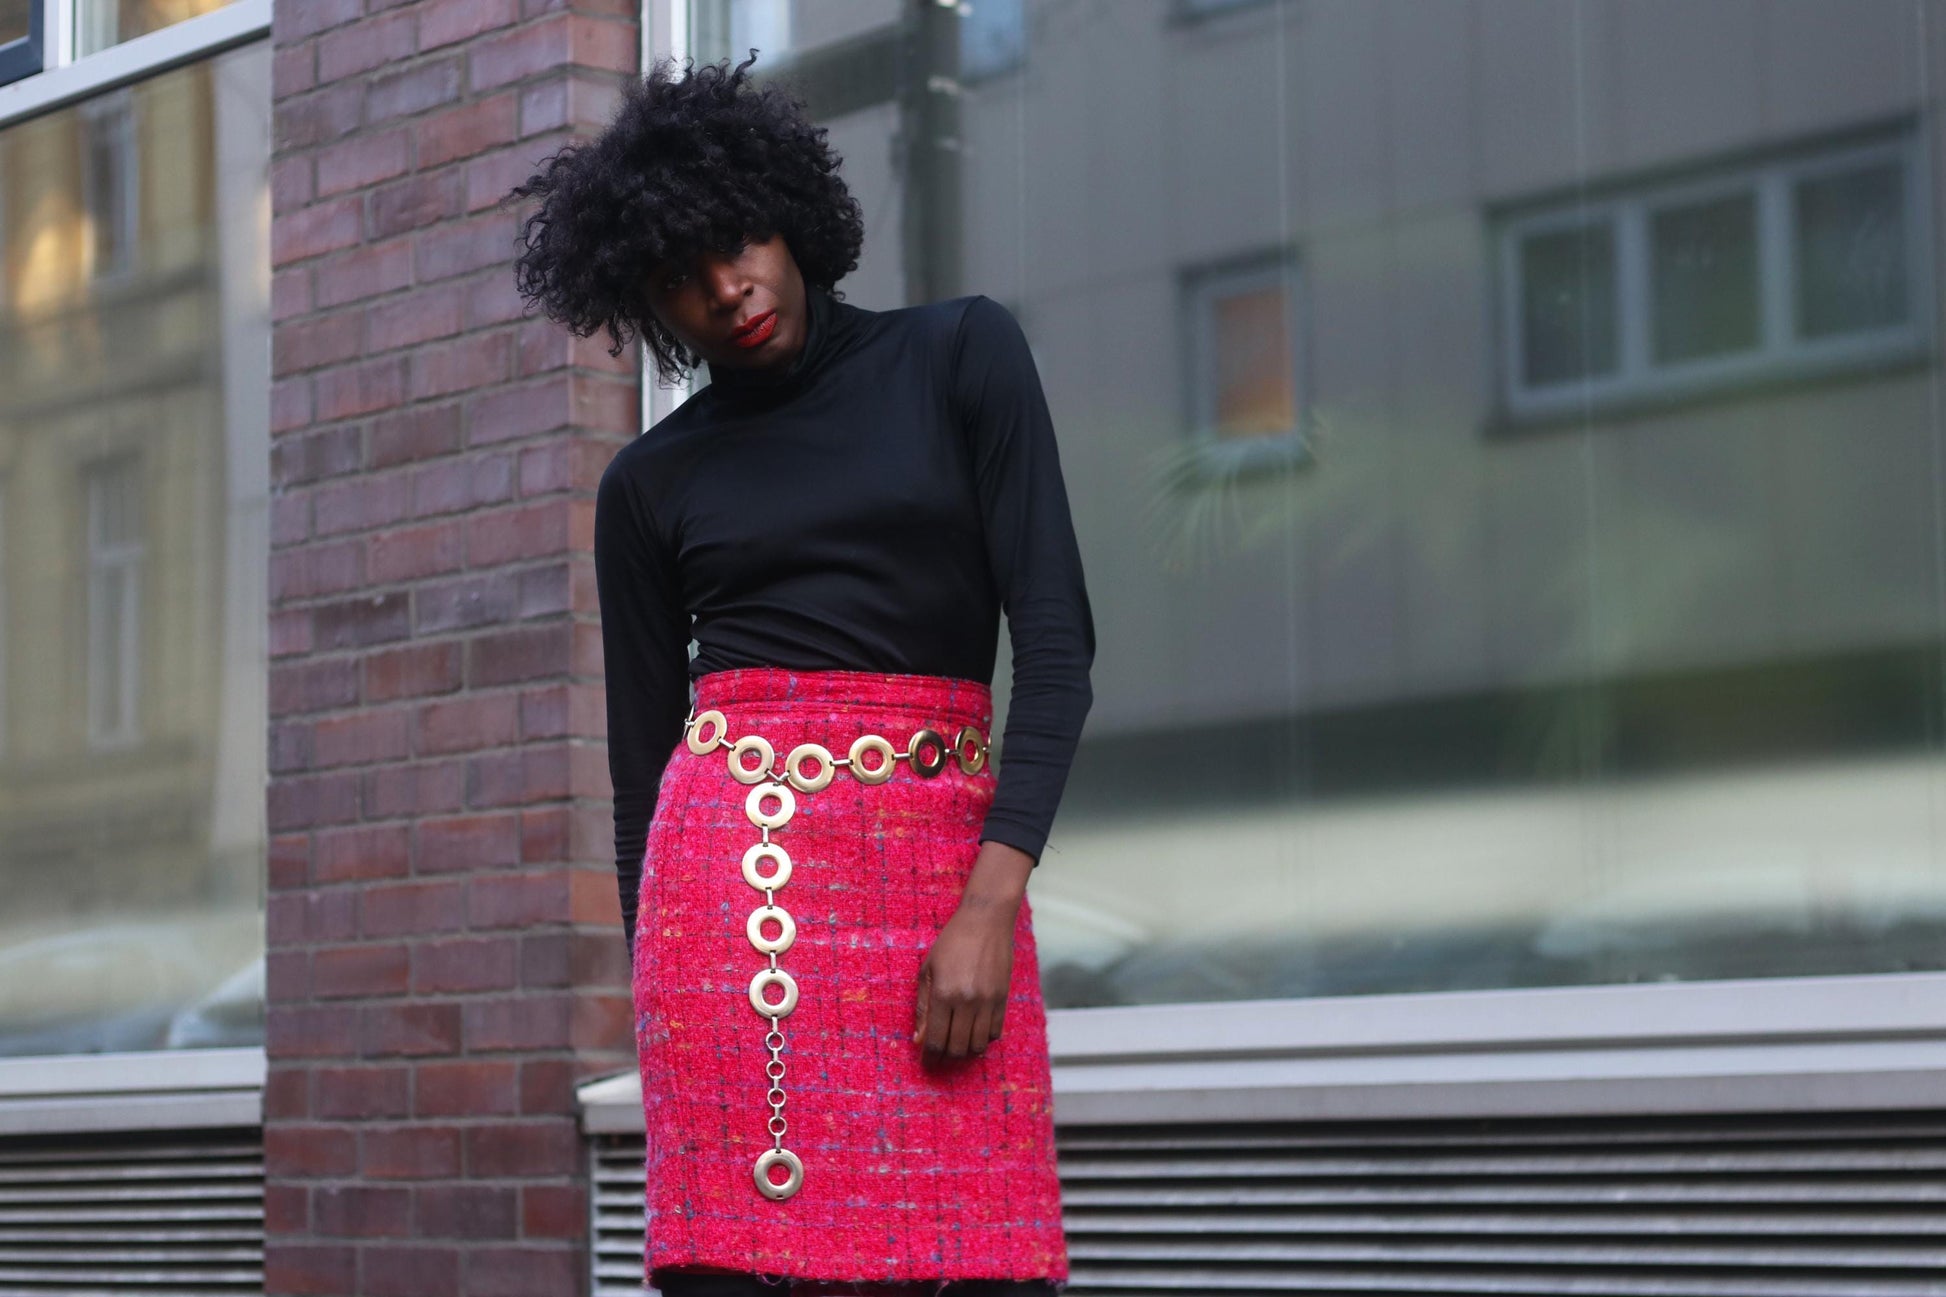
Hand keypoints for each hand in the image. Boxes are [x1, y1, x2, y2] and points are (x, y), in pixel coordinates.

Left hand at [912, 841, 1033, 1064]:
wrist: (986, 921)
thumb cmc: (951, 943)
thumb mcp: (928, 970)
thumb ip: (923, 1007)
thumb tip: (920, 1039)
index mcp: (943, 994)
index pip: (936, 1041)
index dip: (930, 1058)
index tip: (927, 1063)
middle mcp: (967, 1001)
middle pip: (957, 1048)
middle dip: (947, 1057)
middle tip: (941, 1055)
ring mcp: (988, 1001)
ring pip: (978, 1046)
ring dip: (966, 1051)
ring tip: (958, 1045)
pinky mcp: (1003, 998)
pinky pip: (995, 1033)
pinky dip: (984, 1039)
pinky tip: (975, 1031)